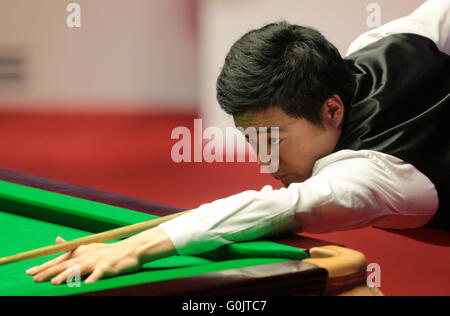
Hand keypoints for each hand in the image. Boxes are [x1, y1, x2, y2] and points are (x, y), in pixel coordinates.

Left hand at [25, 226, 175, 284]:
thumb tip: (56, 239)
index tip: (29, 272)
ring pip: (79, 269)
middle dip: (49, 272)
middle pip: (65, 265)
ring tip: (55, 283)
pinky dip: (94, 278)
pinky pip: (99, 273)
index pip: (59, 259)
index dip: (44, 266)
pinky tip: (87, 284)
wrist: (130, 249)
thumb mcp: (88, 246)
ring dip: (67, 276)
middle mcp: (86, 255)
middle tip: (35, 278)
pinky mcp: (108, 267)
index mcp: (80, 252)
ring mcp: (97, 261)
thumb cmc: (108, 250)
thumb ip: (71, 246)